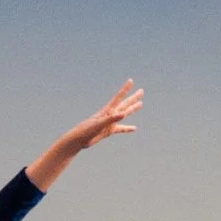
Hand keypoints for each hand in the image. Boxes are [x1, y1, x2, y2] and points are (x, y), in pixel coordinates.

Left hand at [28, 80, 144, 191]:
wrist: (78, 139)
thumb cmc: (86, 130)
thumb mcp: (99, 124)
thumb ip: (111, 119)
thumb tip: (123, 114)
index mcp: (108, 111)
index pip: (119, 97)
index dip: (125, 89)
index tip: (131, 80)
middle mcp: (110, 115)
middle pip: (125, 104)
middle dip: (133, 98)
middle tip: (142, 91)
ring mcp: (110, 123)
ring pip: (124, 114)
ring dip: (132, 109)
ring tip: (141, 104)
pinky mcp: (109, 131)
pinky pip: (121, 129)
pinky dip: (128, 128)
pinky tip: (134, 128)